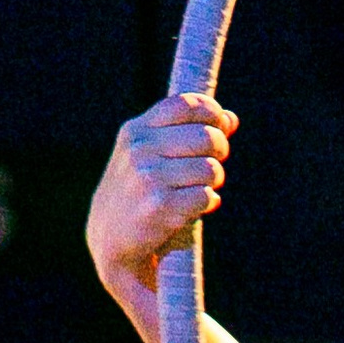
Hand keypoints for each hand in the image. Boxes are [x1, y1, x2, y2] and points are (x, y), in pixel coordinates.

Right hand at [86, 92, 234, 295]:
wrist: (111, 237)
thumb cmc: (138, 190)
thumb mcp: (152, 154)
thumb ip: (188, 132)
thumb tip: (232, 118)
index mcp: (136, 131)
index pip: (183, 105)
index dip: (211, 112)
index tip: (220, 124)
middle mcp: (140, 150)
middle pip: (205, 136)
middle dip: (219, 149)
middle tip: (214, 162)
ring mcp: (149, 178)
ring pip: (209, 168)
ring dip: (214, 179)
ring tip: (204, 187)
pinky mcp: (161, 207)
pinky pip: (205, 196)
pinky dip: (208, 202)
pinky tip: (197, 206)